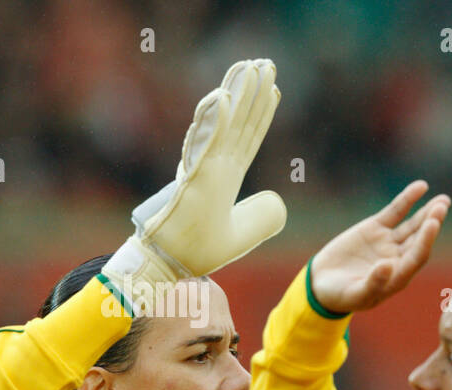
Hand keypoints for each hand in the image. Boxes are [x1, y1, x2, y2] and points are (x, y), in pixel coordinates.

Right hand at [105, 59, 285, 299]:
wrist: (171, 265)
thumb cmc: (198, 249)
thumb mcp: (244, 233)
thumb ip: (264, 217)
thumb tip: (280, 202)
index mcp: (224, 176)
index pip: (249, 138)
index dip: (261, 113)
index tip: (273, 88)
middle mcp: (214, 166)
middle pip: (239, 122)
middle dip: (252, 92)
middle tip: (264, 62)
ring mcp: (203, 169)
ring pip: (223, 124)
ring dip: (236, 94)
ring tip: (248, 66)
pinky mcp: (194, 178)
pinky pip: (205, 144)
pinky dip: (214, 120)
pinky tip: (224, 96)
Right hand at [310, 181, 450, 314]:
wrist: (322, 284)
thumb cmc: (340, 296)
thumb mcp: (355, 294)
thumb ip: (373, 283)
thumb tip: (387, 266)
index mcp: (398, 277)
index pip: (417, 257)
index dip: (426, 241)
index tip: (433, 224)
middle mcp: (398, 259)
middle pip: (420, 239)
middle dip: (432, 223)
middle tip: (443, 206)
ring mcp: (388, 242)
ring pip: (412, 225)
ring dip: (427, 212)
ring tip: (443, 200)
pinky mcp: (376, 228)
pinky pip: (395, 211)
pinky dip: (407, 199)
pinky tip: (421, 187)